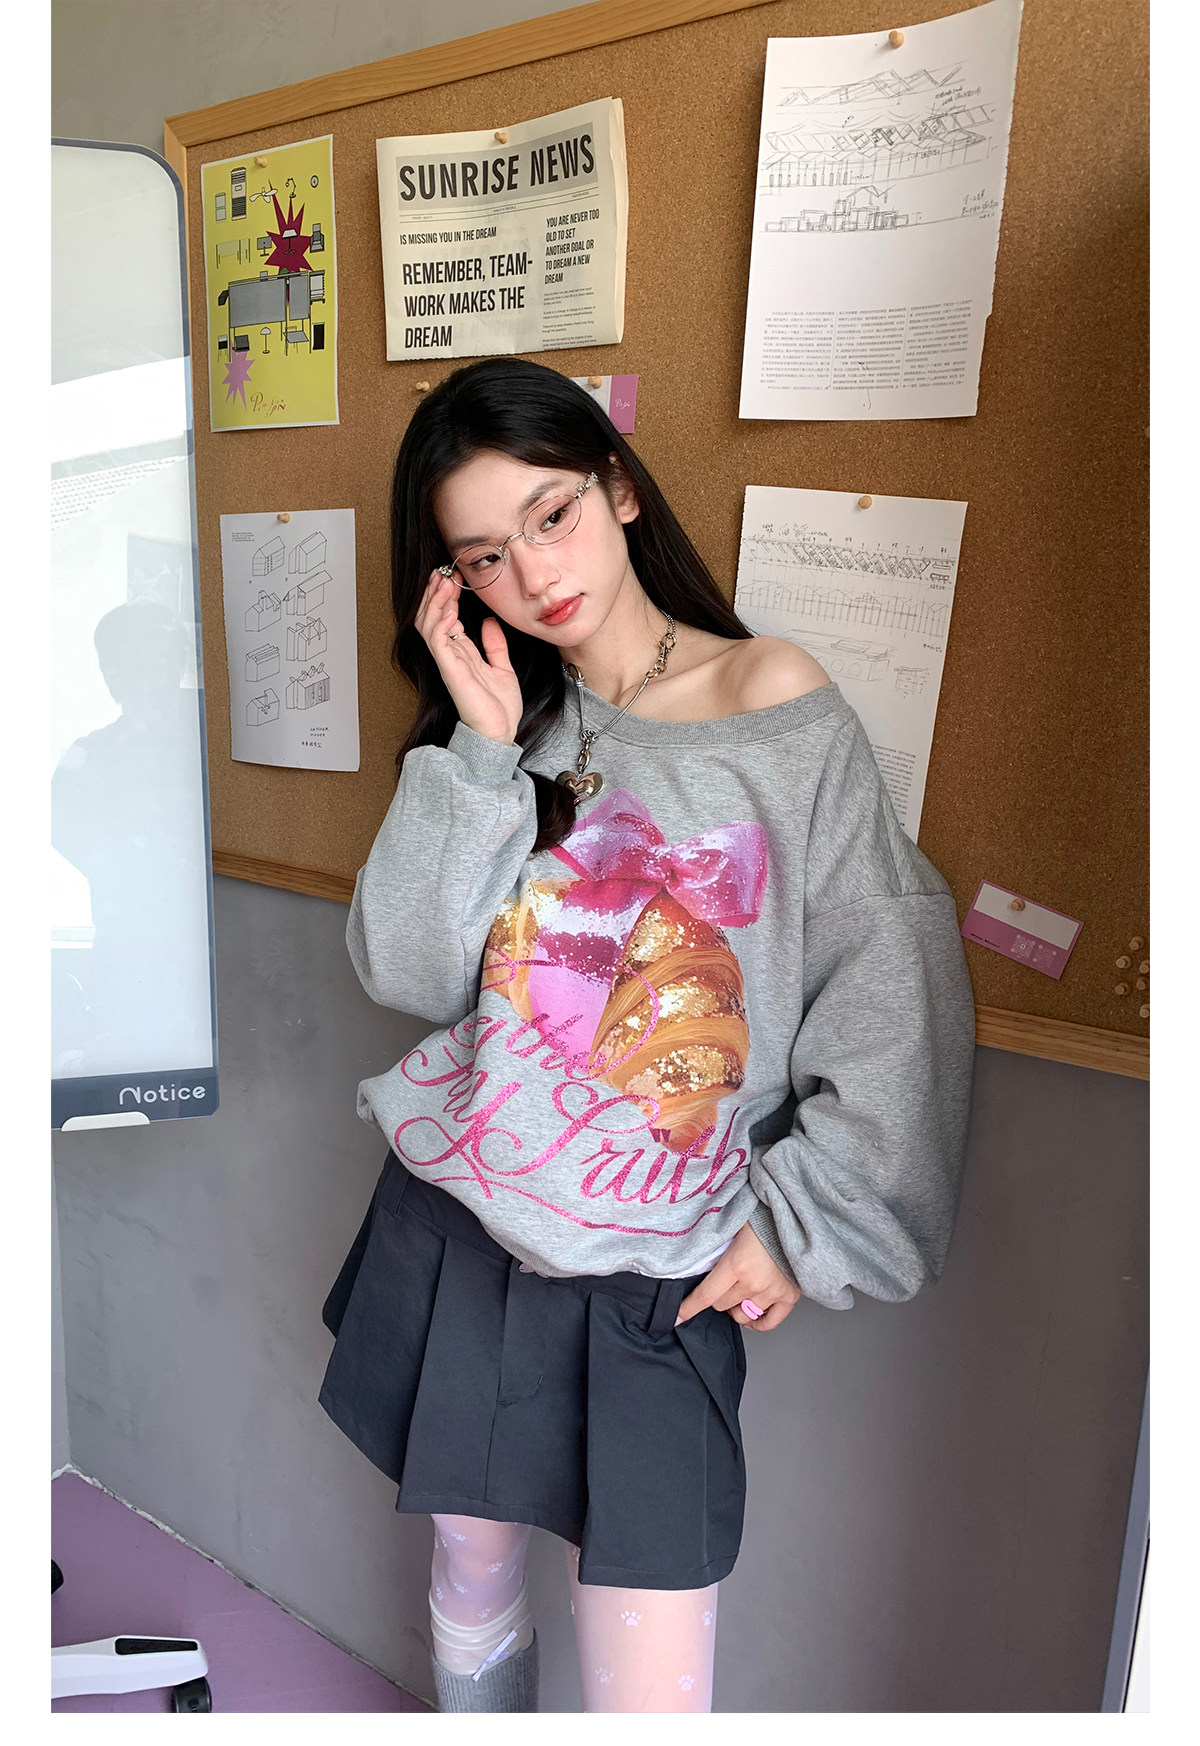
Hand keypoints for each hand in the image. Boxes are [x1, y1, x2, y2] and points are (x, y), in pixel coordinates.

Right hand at [414, 569, 523, 744]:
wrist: (500, 733)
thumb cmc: (499, 708)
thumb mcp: (502, 667)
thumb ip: (494, 645)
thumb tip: (489, 622)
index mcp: (461, 653)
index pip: (446, 618)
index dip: (447, 596)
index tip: (454, 575)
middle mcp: (451, 655)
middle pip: (432, 616)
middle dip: (435, 593)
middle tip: (442, 571)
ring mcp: (448, 662)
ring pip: (429, 624)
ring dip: (435, 601)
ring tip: (443, 581)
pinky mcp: (450, 670)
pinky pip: (438, 640)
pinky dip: (440, 620)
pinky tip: (449, 606)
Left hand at [675, 1222, 800, 1331]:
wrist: (799, 1217)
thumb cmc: (765, 1216)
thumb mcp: (733, 1225)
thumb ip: (716, 1245)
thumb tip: (695, 1257)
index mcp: (736, 1264)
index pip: (705, 1296)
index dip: (688, 1308)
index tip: (675, 1317)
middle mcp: (754, 1283)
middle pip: (721, 1305)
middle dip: (717, 1296)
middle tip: (722, 1282)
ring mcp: (773, 1293)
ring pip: (742, 1315)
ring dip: (735, 1306)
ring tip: (738, 1292)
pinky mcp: (790, 1297)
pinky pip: (768, 1323)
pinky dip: (757, 1322)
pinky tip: (751, 1314)